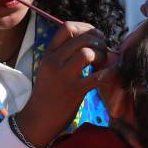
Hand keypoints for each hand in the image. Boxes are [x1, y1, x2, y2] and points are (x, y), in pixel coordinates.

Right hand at [15, 22, 114, 147]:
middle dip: (98, 42)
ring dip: (102, 56)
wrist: (38, 119)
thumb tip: (91, 40)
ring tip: (102, 65)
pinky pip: (97, 76)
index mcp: (48, 54)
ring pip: (88, 53)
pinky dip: (108, 73)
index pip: (67, 27)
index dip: (86, 27)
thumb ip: (64, 54)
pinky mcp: (75, 91)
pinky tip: (110, 74)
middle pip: (81, 38)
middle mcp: (54, 61)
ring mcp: (64, 76)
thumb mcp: (49, 68)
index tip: (95, 36)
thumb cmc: (48, 93)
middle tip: (104, 51)